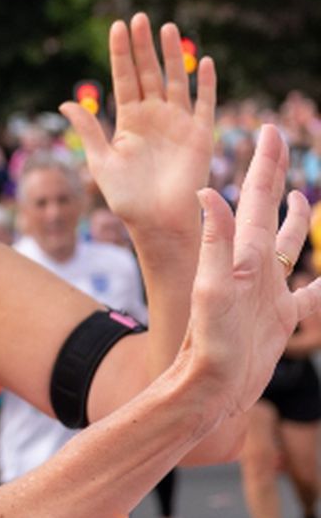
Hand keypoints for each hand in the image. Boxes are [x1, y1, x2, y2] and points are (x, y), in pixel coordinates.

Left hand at [61, 14, 213, 234]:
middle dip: (143, 46)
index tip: (117, 26)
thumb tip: (66, 104)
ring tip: (165, 28)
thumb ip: (88, 130)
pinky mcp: (199, 134)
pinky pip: (204, 103)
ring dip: (172, 55)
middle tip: (139, 17)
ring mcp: (178, 122)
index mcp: (128, 120)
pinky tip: (202, 61)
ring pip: (174, 81)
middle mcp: (153, 116)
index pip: (124, 78)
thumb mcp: (101, 160)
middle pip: (148, 72)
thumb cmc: (126, 196)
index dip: (121, 53)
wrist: (156, 221)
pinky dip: (205, 84)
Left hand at [180, 125, 320, 418]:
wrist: (209, 388)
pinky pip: (310, 294)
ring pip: (285, 245)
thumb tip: (206, 193)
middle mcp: (253, 266)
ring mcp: (266, 291)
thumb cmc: (208, 343)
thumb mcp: (211, 290)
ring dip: (293, 219)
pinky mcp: (279, 318)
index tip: (267, 129)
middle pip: (265, 209)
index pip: (253, 197)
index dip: (263, 163)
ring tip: (301, 196)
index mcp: (240, 253)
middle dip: (272, 174)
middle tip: (275, 142)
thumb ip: (213, 243)